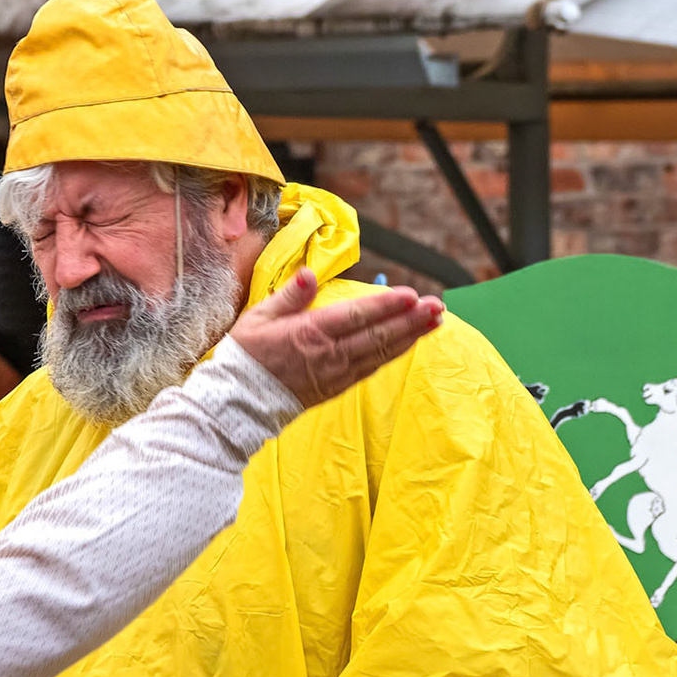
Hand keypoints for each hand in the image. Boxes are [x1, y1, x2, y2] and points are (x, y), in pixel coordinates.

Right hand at [228, 269, 442, 408]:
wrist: (238, 403)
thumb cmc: (246, 356)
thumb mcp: (259, 318)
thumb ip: (290, 295)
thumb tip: (311, 274)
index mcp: (310, 334)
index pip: (355, 317)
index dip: (386, 306)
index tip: (412, 296)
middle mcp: (329, 355)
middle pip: (377, 335)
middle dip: (410, 320)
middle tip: (438, 306)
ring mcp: (335, 373)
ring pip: (380, 352)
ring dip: (410, 336)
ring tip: (435, 322)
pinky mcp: (336, 387)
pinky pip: (371, 368)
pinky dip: (392, 354)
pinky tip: (408, 343)